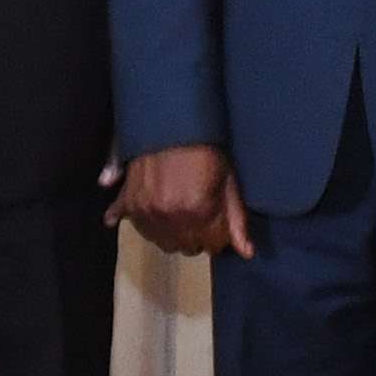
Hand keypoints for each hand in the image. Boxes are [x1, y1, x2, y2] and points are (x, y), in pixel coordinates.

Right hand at [120, 143, 253, 258]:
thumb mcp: (228, 179)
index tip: (218, 217)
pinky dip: (144, 222)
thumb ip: (236, 219)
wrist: (169, 121)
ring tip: (178, 209)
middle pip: (187, 247)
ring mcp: (146, 211)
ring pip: (162, 242)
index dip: (218, 232)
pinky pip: (134, 227)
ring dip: (172, 232)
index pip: (212, 245)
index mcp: (198, 211)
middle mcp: (170, 217)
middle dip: (197, 234)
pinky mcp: (129, 203)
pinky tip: (151, 211)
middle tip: (199, 211)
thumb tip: (247, 253)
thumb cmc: (205, 146)